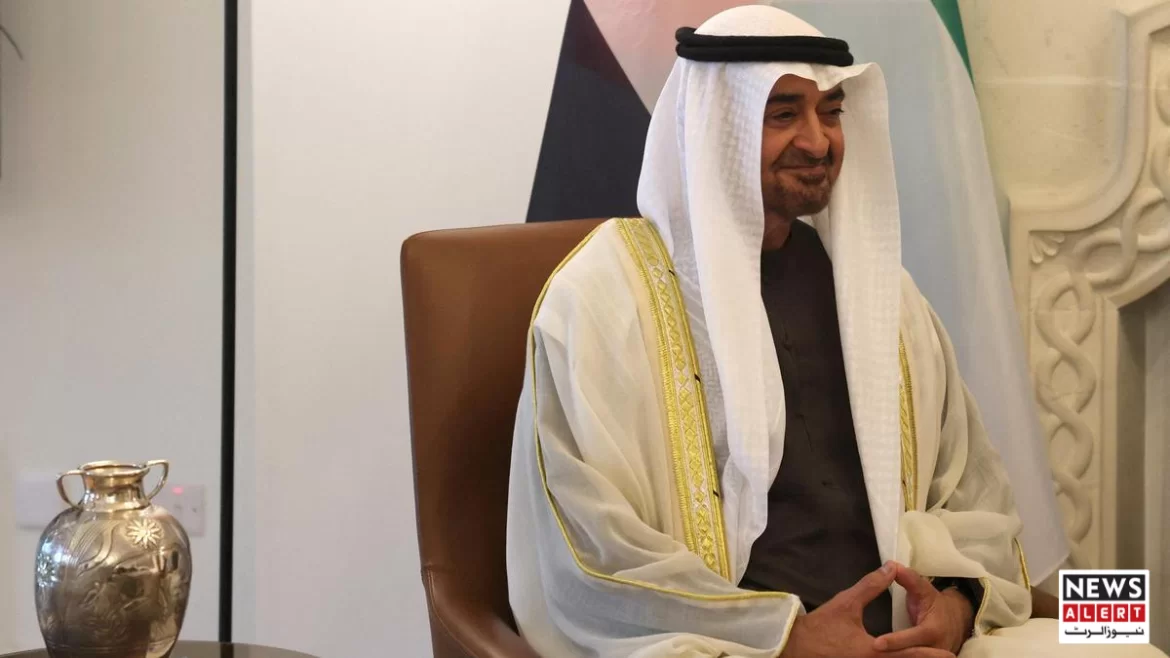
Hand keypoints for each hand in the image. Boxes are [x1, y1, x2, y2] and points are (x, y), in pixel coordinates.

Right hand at [780, 562, 955, 657]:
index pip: (909, 652)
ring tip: (924, 655)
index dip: (929, 653)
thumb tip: (890, 568)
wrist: (795, 646)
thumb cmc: (821, 626)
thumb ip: (871, 585)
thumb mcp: (847, 603)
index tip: (948, 653)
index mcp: (874, 651)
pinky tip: (891, 656)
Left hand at [873, 564, 973, 653]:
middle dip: (891, 655)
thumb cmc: (935, 604)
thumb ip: (909, 579)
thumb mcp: (924, 589)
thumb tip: (892, 565)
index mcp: (932, 631)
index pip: (912, 638)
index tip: (876, 643)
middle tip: (869, 650)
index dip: (895, 641)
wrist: (958, 621)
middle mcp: (935, 650)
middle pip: (910, 655)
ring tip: (869, 657)